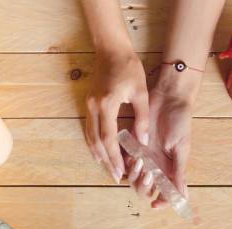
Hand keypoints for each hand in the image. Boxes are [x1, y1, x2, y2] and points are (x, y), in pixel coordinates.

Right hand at [85, 50, 148, 182]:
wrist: (111, 49)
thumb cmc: (129, 68)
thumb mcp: (141, 93)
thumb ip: (142, 118)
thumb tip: (142, 142)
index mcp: (107, 105)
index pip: (109, 138)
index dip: (114, 157)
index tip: (120, 171)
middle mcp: (94, 108)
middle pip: (97, 142)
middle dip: (106, 161)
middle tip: (115, 176)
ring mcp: (88, 106)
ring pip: (90, 137)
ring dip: (98, 154)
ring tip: (107, 168)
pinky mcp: (88, 104)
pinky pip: (89, 129)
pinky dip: (94, 143)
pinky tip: (100, 151)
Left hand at [126, 67, 199, 208]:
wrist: (169, 98)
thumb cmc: (180, 122)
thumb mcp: (182, 148)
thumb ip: (179, 172)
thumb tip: (184, 197)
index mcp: (171, 169)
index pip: (164, 193)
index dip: (160, 202)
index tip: (155, 204)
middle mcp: (157, 166)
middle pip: (145, 188)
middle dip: (145, 187)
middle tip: (148, 174)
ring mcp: (144, 156)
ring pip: (133, 176)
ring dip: (135, 174)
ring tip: (141, 161)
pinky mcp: (133, 144)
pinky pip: (125, 160)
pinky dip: (127, 161)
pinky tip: (133, 154)